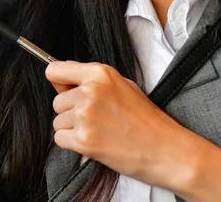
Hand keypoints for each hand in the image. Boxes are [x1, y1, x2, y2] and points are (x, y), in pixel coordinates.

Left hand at [45, 61, 198, 190]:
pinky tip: (94, 142)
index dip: (59, 83)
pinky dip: (72, 143)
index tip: (65, 90)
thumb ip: (92, 79)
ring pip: (58, 121)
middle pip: (56, 101)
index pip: (54, 70)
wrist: (167, 151)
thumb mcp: (123, 85)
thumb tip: (64, 76)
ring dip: (72, 128)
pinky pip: (59, 138)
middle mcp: (89, 91)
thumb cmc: (147, 119)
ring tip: (99, 131)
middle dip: (70, 111)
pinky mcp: (83, 140)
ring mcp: (85, 116)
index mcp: (99, 73)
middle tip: (96, 119)